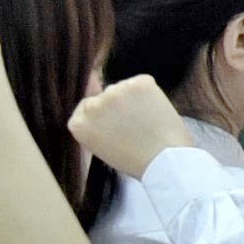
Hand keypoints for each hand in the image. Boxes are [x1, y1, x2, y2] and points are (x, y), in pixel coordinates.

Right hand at [67, 73, 187, 177]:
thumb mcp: (102, 147)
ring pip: (123, 88)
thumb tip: (103, 113)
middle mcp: (93, 104)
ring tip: (146, 120)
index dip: (102, 114)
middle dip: (116, 105)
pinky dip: (149, 93)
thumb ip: (96, 127)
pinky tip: (155, 111)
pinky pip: (142, 83)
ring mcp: (116, 90)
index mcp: (79, 122)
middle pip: (104, 96)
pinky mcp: (139, 82)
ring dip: (132, 98)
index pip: (85, 107)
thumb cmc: (135, 161)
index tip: (112, 122)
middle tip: (133, 123)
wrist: (163, 159)